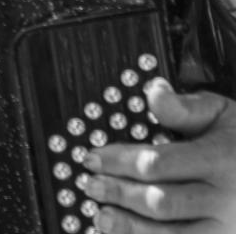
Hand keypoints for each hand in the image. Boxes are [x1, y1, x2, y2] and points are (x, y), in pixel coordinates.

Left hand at [83, 78, 235, 231]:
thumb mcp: (222, 114)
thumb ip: (184, 107)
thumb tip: (152, 90)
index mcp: (220, 160)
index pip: (160, 163)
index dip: (120, 160)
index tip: (92, 156)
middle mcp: (226, 200)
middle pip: (162, 202)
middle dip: (121, 193)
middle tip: (90, 185)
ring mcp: (229, 230)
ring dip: (132, 228)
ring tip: (100, 216)